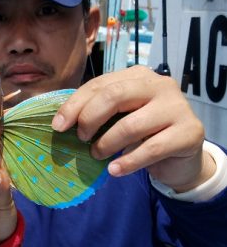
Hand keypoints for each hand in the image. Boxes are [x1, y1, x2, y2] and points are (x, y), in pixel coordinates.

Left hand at [52, 65, 214, 191]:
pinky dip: (127, 162)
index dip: (75, 105)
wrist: (183, 157)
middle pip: (114, 96)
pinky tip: (115, 170)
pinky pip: (151, 149)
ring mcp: (177, 107)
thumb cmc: (144, 134)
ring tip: (98, 155)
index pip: (100, 84)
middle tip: (81, 138)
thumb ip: (98, 112)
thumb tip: (60, 120)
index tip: (57, 126)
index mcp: (139, 76)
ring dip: (107, 144)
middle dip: (90, 119)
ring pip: (131, 125)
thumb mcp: (120, 117)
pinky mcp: (189, 132)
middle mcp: (160, 85)